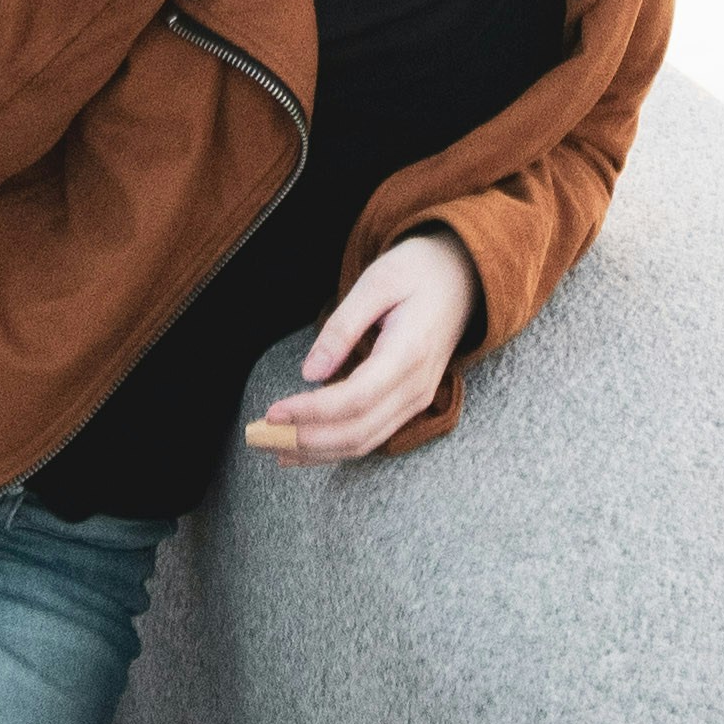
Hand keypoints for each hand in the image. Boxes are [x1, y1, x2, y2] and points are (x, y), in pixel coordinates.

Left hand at [245, 229, 472, 464]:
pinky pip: (373, 435)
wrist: (464, 276)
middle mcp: (416, 386)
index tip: (272, 411)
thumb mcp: (377, 281)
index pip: (353, 400)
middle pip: (357, 431)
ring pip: (364, 442)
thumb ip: (342, 328)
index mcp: (408, 353)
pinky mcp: (412, 402)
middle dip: (306, 440)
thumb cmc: (418, 271)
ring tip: (273, 448)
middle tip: (258, 437)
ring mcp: (418, 399)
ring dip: (317, 452)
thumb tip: (310, 373)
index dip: (311, 412)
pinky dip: (337, 448)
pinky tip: (305, 448)